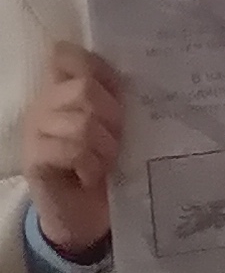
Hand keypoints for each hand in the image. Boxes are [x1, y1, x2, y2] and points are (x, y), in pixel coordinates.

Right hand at [20, 44, 123, 254]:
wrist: (85, 216)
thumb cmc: (106, 166)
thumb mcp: (116, 127)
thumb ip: (118, 99)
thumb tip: (142, 74)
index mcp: (63, 89)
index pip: (67, 56)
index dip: (96, 68)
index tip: (116, 92)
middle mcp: (44, 104)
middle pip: (84, 89)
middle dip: (112, 116)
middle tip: (117, 141)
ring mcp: (35, 131)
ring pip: (83, 123)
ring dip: (105, 147)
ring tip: (105, 162)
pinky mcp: (35, 159)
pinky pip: (73, 150)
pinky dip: (91, 165)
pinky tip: (91, 176)